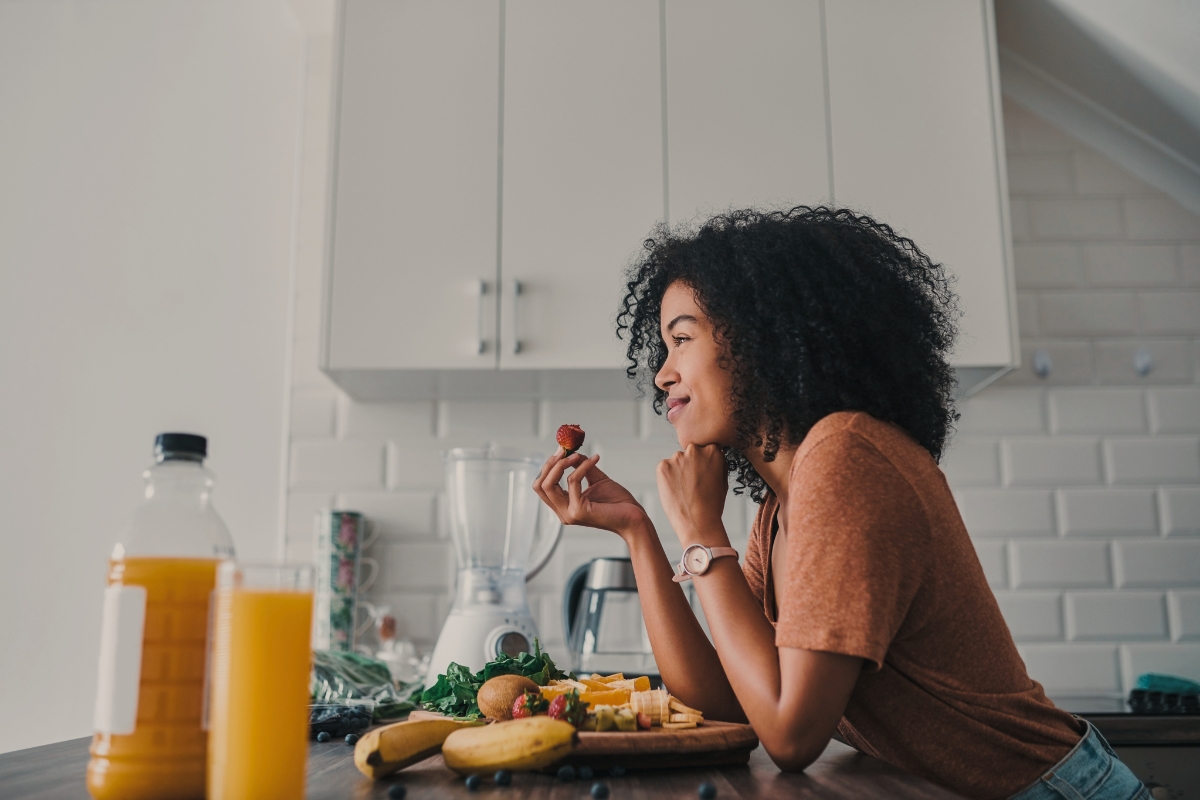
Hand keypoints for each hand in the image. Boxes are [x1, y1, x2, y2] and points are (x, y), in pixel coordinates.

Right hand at [533, 450, 648, 537]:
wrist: (634, 517)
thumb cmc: (617, 502)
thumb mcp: (596, 480)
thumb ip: (581, 467)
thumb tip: (571, 452)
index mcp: (564, 506)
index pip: (542, 486)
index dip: (548, 467)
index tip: (560, 450)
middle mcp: (563, 513)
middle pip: (540, 485)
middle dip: (550, 464)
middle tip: (563, 450)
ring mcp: (569, 513)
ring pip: (549, 484)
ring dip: (561, 464)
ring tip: (576, 455)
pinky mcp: (579, 510)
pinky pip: (572, 481)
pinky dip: (582, 467)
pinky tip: (595, 460)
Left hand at [656, 444, 728, 545]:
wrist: (697, 522)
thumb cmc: (712, 505)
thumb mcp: (723, 480)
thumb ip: (717, 464)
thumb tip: (713, 455)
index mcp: (713, 451)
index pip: (705, 450)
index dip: (703, 464)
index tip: (702, 476)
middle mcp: (694, 450)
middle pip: (690, 454)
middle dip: (691, 465)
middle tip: (692, 485)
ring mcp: (677, 457)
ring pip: (677, 461)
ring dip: (678, 471)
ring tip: (684, 491)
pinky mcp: (663, 466)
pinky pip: (665, 469)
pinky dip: (667, 478)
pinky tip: (675, 491)